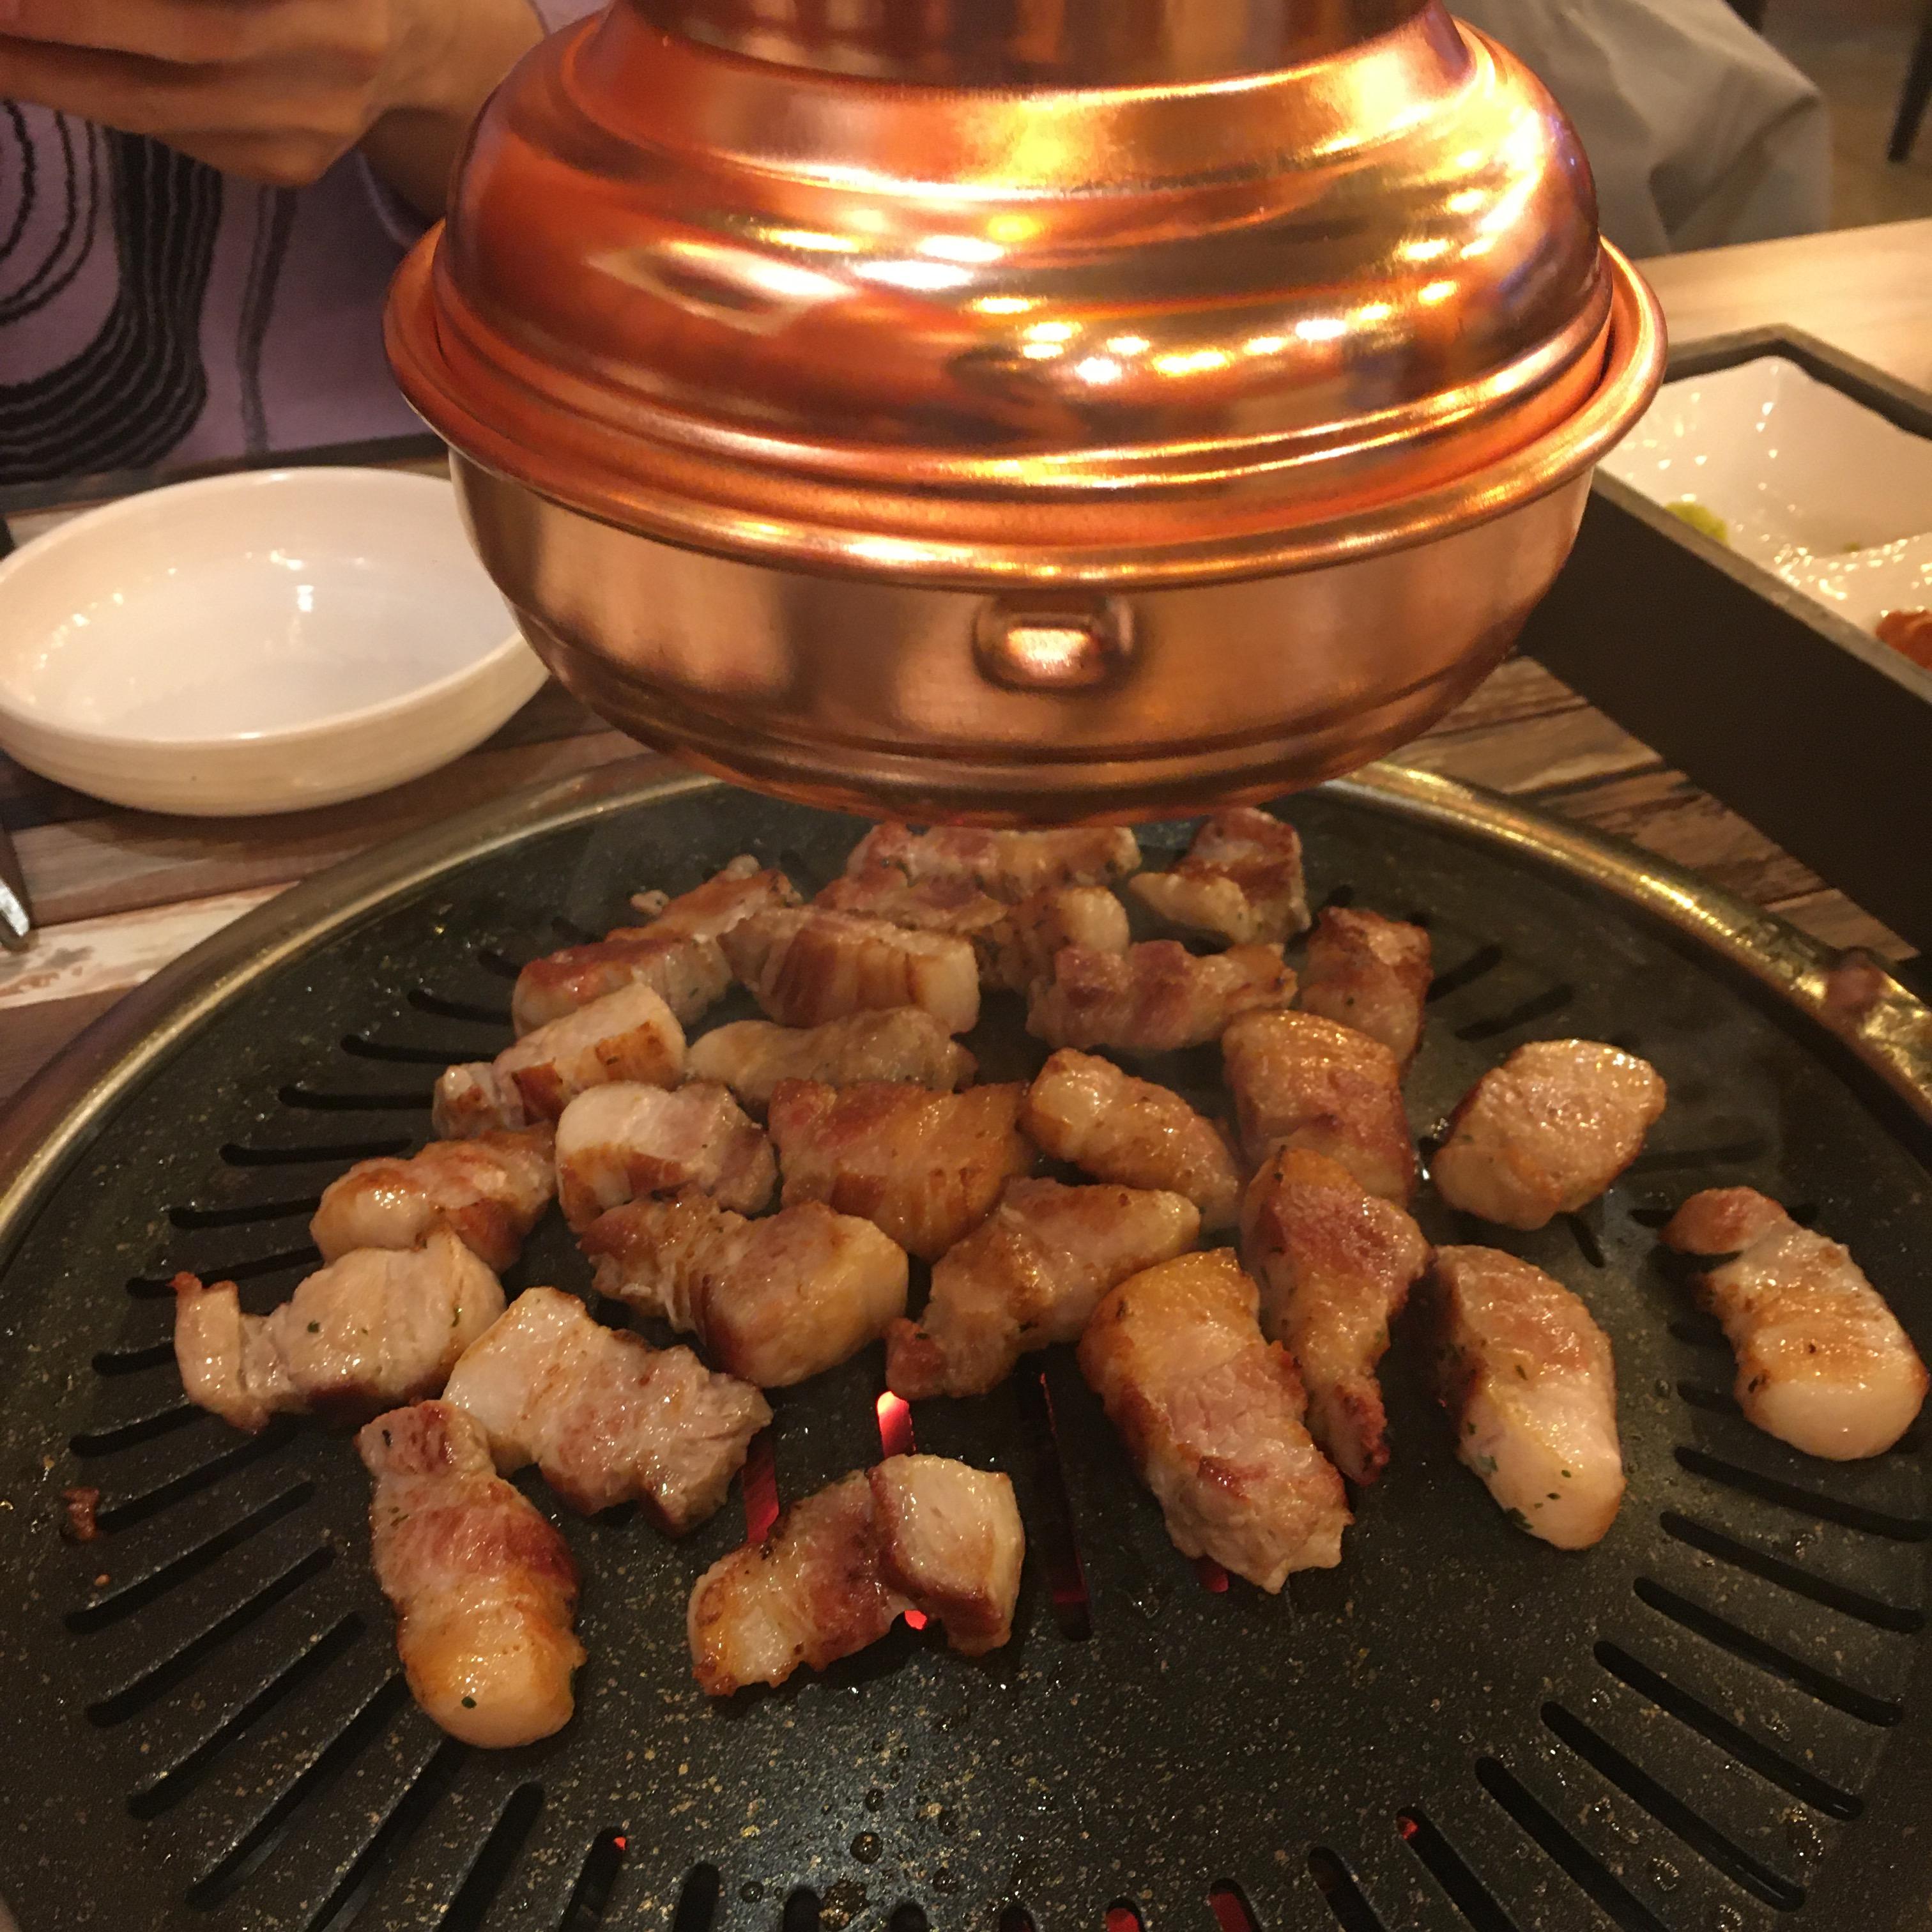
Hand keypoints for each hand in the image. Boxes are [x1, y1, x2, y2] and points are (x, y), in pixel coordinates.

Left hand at [0, 0, 545, 212]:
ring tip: (0, 57)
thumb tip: (66, 9)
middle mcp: (333, 72)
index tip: (12, 6)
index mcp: (337, 9)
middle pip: (179, 73)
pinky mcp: (287, 170)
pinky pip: (182, 134)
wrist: (411, 47)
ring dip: (65, 84)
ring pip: (168, 116)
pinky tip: (61, 72)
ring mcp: (314, 136)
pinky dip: (112, 98)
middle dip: (63, 53)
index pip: (203, 24)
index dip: (105, 15)